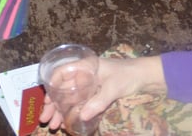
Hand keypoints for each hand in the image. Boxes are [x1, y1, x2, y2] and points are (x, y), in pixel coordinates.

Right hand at [39, 56, 164, 131]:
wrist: (147, 78)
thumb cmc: (128, 75)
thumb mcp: (113, 88)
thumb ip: (98, 102)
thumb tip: (82, 117)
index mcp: (85, 66)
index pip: (62, 72)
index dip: (51, 85)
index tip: (46, 100)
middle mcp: (83, 75)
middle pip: (63, 89)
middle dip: (52, 104)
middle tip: (45, 119)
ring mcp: (89, 86)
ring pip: (69, 98)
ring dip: (60, 111)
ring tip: (53, 125)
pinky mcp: (95, 95)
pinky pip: (79, 104)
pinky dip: (71, 113)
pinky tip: (65, 122)